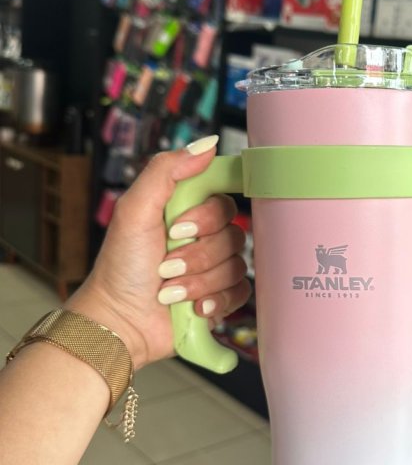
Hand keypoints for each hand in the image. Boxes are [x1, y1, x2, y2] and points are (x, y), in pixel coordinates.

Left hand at [66, 136, 250, 369]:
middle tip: (166, 264)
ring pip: (236, 265)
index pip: (224, 199)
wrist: (119, 321)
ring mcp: (214, 269)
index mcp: (187, 212)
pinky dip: (215, 301)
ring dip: (199, 281)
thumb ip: (167, 170)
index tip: (179, 227)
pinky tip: (192, 307)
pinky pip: (240, 293)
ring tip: (170, 290)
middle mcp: (204, 238)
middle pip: (234, 234)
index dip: (208, 215)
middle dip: (197, 254)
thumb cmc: (120, 266)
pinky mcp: (221, 298)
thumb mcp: (135, 209)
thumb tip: (208, 143)